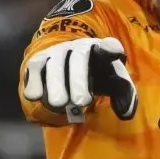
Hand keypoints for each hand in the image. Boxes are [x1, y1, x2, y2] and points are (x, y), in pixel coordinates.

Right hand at [22, 37, 137, 121]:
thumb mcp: (113, 81)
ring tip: (59, 104)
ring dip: (55, 84)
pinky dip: (34, 81)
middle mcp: (78, 47)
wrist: (67, 61)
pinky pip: (34, 68)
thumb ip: (124, 95)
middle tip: (81, 102)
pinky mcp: (38, 60)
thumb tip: (125, 113)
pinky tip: (35, 96)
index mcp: (100, 49)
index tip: (114, 51)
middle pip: (78, 58)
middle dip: (78, 79)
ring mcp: (56, 52)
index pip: (108, 45)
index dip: (110, 48)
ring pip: (54, 63)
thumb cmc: (95, 74)